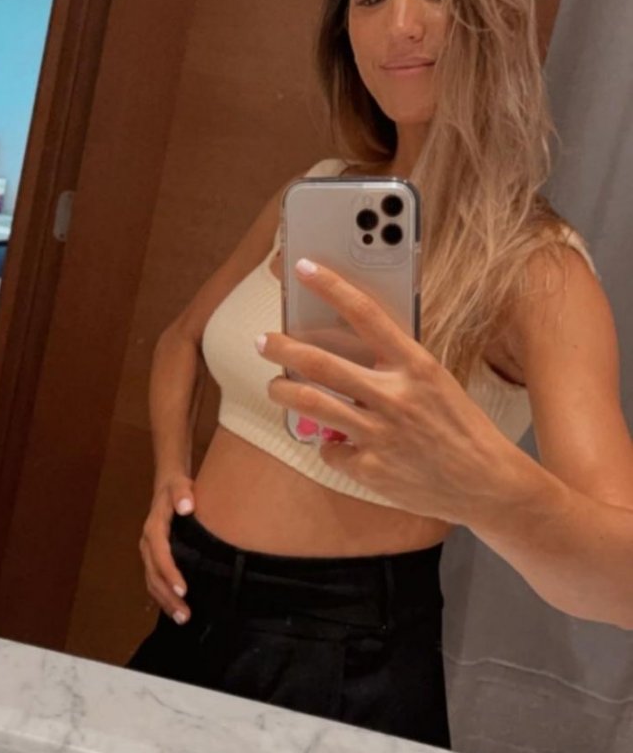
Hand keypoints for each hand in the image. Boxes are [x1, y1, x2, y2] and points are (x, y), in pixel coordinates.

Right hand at [139, 474, 194, 623]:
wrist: (167, 488)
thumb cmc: (176, 488)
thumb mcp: (180, 485)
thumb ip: (182, 493)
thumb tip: (186, 506)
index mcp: (154, 528)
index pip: (160, 554)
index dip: (170, 573)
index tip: (183, 589)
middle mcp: (148, 544)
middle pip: (154, 574)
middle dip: (167, 596)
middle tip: (184, 615)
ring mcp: (149, 553)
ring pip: (153, 581)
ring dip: (165, 601)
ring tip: (182, 618)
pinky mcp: (154, 558)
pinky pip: (155, 580)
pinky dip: (163, 596)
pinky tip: (176, 609)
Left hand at [259, 259, 531, 524]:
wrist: (488, 485)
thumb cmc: (462, 427)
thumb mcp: (436, 382)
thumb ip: (395, 366)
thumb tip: (347, 352)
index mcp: (416, 365)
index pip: (365, 314)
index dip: (330, 287)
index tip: (303, 268)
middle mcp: (395, 395)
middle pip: (320, 363)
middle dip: (282, 349)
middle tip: (263, 342)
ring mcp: (380, 434)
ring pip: (311, 405)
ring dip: (283, 393)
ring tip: (275, 388)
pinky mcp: (371, 470)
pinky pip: (331, 451)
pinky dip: (330, 446)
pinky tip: (338, 445)